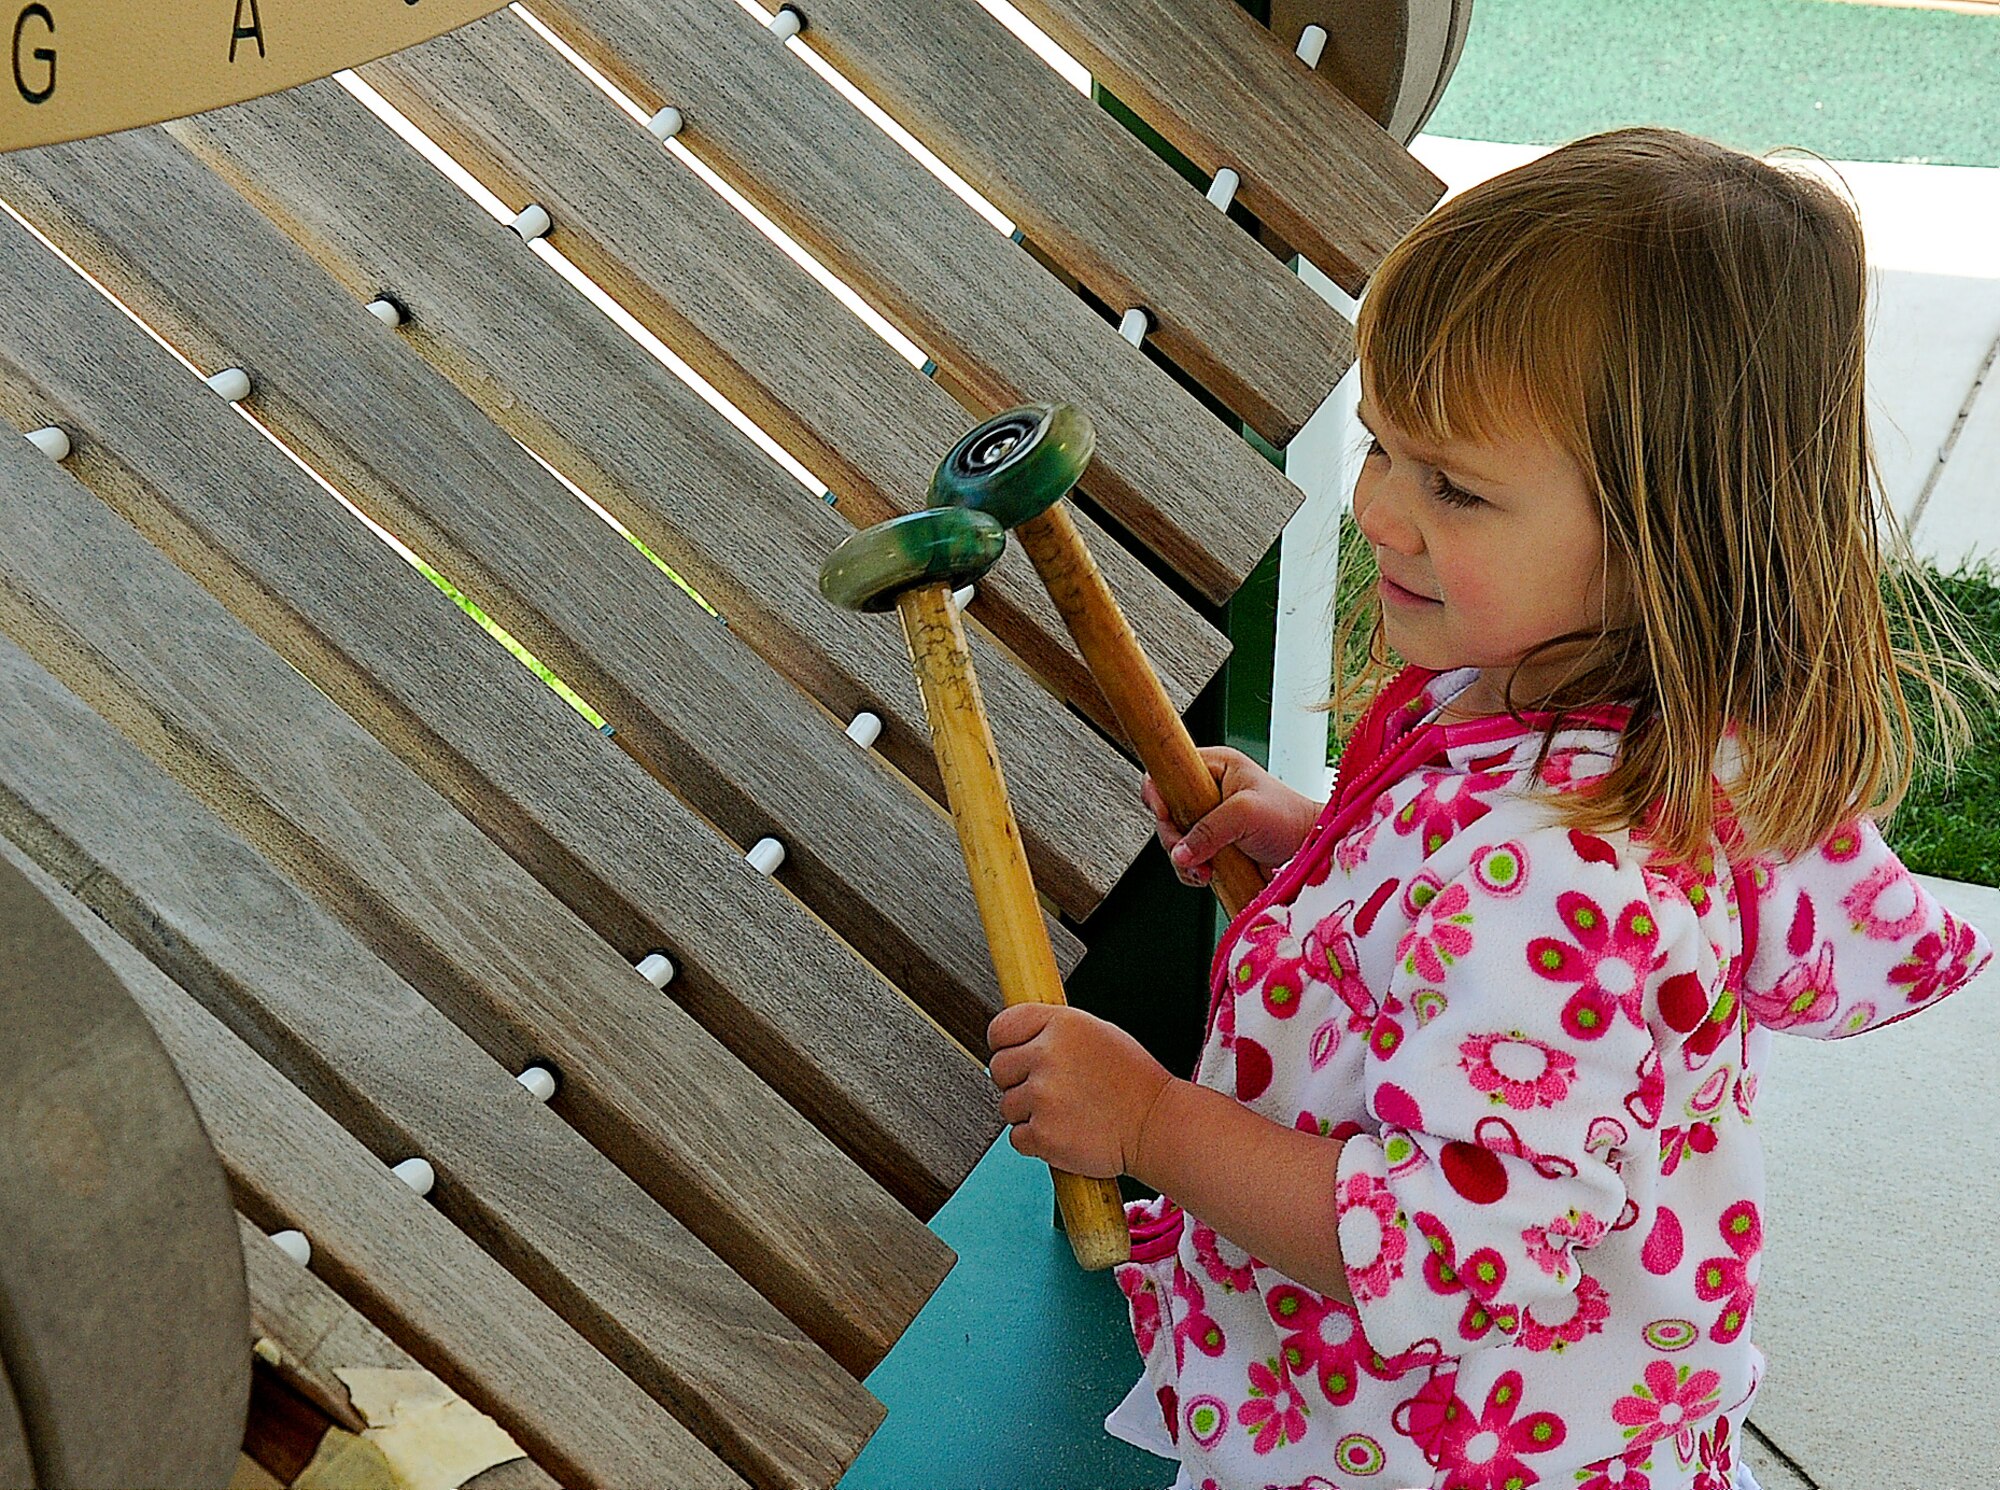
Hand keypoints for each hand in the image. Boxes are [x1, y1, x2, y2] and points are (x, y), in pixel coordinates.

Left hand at [987, 1003, 1172, 1179]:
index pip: (1001, 1028)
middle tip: (1051, 1088)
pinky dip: (1036, 1140)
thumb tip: (1017, 1038)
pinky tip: (1065, 1130)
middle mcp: (1047, 1056)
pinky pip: (1017, 1137)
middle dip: (1018, 1080)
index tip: (1013, 1053)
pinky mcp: (1042, 1134)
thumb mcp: (1096, 1032)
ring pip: (1007, 1106)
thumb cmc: (1133, 1081)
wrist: (1157, 1125)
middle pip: (998, 1068)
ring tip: (1066, 1111)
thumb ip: (1053, 1031)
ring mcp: (1042, 1097)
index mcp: (1060, 1024)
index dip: (1004, 1044)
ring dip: (1029, 1113)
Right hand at [1142, 747, 1321, 887]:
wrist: (1311, 850)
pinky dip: (1192, 870)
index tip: (1167, 816)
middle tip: (1191, 852)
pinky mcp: (1212, 844)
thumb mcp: (1247, 814)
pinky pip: (1187, 857)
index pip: (1168, 770)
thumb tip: (1180, 851)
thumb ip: (1209, 829)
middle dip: (1175, 838)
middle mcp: (1207, 791)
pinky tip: (1209, 874)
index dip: (1159, 794)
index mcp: (1214, 767)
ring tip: (1206, 869)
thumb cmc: (1290, 818)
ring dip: (1184, 860)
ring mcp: (1209, 820)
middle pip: (1166, 811)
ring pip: (1174, 839)